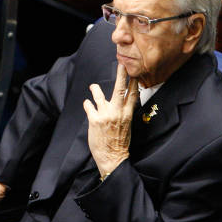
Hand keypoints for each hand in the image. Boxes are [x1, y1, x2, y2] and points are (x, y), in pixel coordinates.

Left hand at [82, 63, 138, 177]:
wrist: (113, 158)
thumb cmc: (119, 142)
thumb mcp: (127, 125)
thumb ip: (125, 111)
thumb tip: (124, 100)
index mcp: (128, 114)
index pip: (133, 94)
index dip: (134, 81)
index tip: (134, 70)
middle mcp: (118, 112)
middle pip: (120, 89)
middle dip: (121, 74)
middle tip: (121, 63)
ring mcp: (106, 115)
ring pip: (99, 95)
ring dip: (95, 89)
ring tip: (93, 87)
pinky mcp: (95, 120)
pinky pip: (88, 105)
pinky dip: (87, 104)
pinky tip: (87, 104)